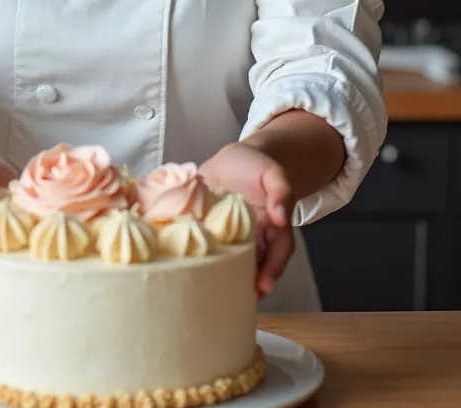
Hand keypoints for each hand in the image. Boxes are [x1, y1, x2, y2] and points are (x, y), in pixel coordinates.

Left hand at [199, 142, 294, 298]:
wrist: (233, 159)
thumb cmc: (257, 166)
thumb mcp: (273, 173)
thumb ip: (281, 191)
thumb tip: (281, 217)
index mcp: (270, 229)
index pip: (277, 255)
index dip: (271, 272)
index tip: (263, 288)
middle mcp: (250, 239)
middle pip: (252, 267)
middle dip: (244, 286)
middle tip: (233, 302)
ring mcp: (227, 238)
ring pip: (226, 262)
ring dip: (217, 277)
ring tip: (204, 293)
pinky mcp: (206, 230)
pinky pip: (200, 246)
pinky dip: (192, 255)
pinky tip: (179, 263)